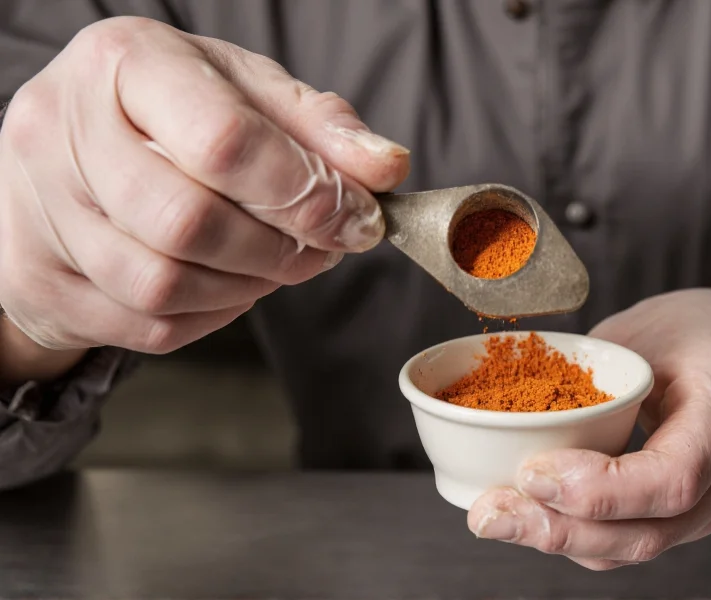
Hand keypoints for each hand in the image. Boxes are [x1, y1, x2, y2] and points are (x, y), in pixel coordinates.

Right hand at [0, 17, 408, 353]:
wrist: (67, 155)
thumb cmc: (165, 116)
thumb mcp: (244, 92)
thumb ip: (319, 126)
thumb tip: (386, 167)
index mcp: (125, 63)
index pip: (224, 140)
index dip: (305, 193)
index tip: (358, 218)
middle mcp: (63, 130)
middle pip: (188, 222)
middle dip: (280, 250)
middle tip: (322, 249)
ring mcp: (39, 210)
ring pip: (162, 285)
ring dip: (248, 287)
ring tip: (280, 263)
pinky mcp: (39, 278)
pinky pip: (145, 326)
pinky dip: (211, 317)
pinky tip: (231, 285)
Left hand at [468, 289, 710, 569]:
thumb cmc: (702, 330)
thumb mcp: (644, 329)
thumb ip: (586, 374)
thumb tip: (508, 415)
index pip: (672, 476)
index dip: (599, 489)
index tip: (531, 472)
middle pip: (649, 532)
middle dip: (560, 531)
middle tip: (491, 514)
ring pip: (637, 546)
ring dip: (560, 540)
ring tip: (496, 518)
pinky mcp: (695, 514)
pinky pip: (636, 538)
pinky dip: (580, 535)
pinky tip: (532, 517)